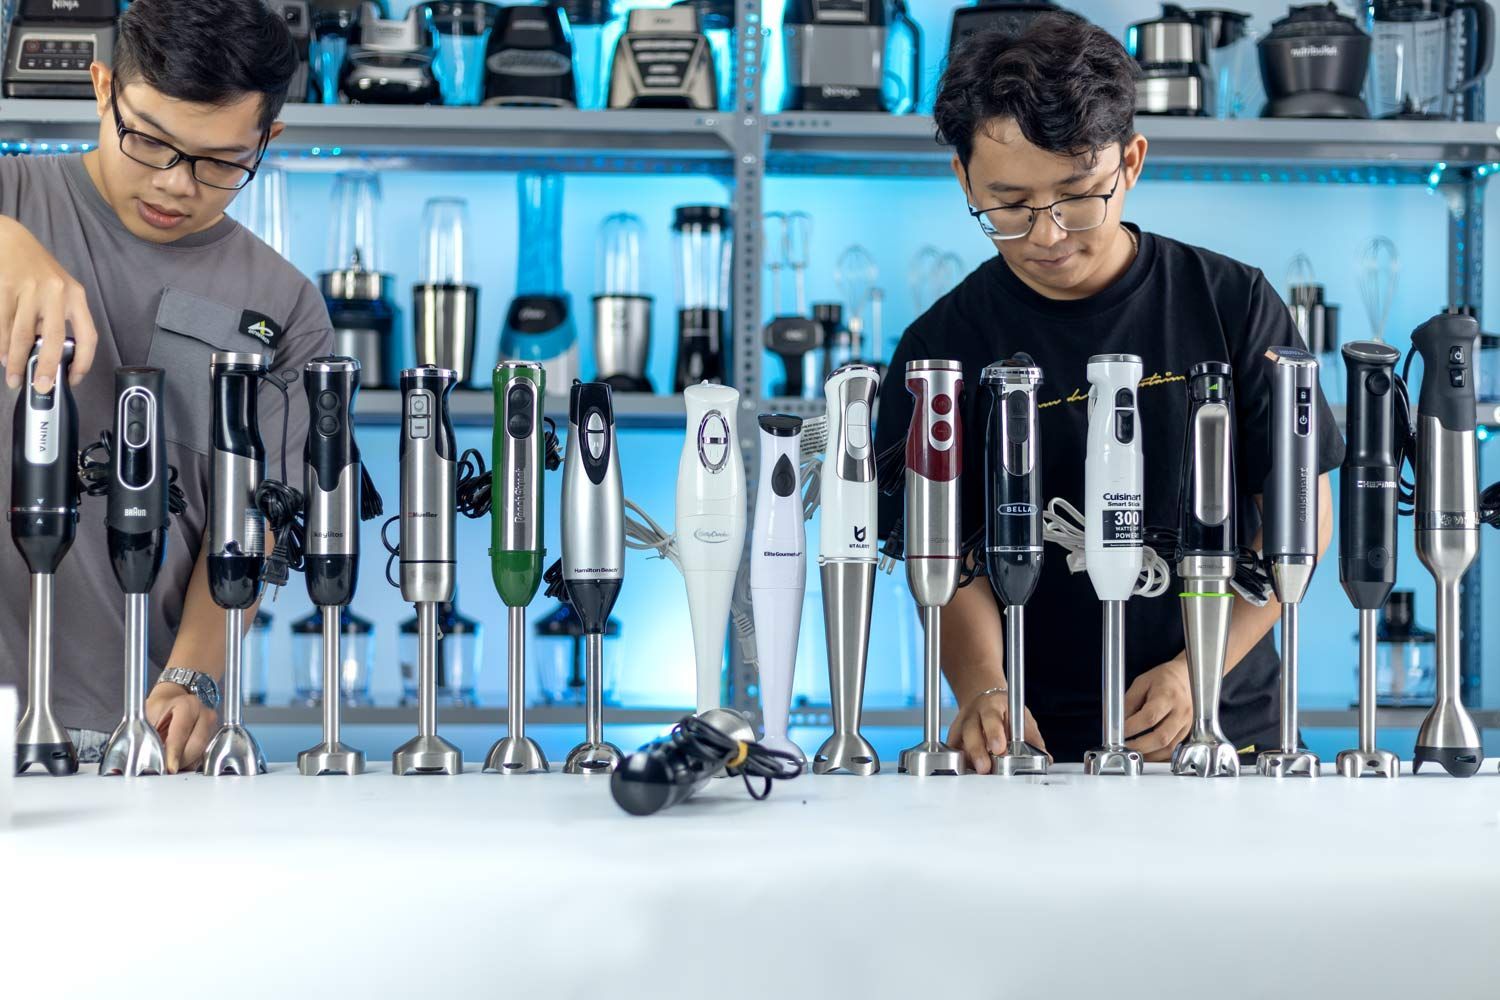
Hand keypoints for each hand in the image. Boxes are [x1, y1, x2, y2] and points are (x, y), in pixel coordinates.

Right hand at [0, 216, 98, 390]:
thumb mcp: (59, 290)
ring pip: (24, 335)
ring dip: (18, 361)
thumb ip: (60, 319)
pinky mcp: (6, 288)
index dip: (83, 362)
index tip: (73, 379)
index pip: (88, 336)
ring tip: (15, 376)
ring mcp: (30, 290)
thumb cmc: (38, 270)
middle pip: (54, 339)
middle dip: (47, 368)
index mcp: (75, 296)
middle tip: (41, 388)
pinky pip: (4, 324)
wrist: (10, 239)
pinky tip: (3, 357)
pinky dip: (2, 345)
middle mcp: (56, 293)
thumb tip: (54, 357)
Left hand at [145, 683, 219, 773]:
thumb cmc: (158, 709)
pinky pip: (202, 756)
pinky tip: (179, 758)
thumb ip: (150, 738)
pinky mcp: (213, 736)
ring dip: (185, 762)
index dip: (174, 753)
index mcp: (188, 705)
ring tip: (169, 761)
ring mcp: (211, 725)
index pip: (181, 733)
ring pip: (200, 753)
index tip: (169, 768)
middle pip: (196, 745)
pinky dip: (190, 761)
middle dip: (180, 760)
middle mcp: (205, 713)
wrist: (171, 701)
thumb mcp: (149, 718)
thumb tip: (151, 761)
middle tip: (165, 767)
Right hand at [945, 688, 1047, 774]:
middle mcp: (973, 713)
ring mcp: (960, 725)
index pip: (991, 717)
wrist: (985, 700)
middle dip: (978, 751)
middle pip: (971, 731)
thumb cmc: (1006, 712)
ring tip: (977, 773)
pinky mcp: (953, 737)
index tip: (999, 748)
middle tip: (985, 768)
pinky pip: (953, 750)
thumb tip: (1046, 758)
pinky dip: (960, 761)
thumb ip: (1033, 739)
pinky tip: (968, 770)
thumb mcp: (1022, 718)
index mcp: (992, 705)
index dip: (994, 733)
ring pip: (958, 741)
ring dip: (968, 759)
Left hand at [1124, 658, 1192, 761]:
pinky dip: (1160, 755)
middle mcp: (1180, 711)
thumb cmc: (1164, 679)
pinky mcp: (1189, 731)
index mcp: (1167, 696)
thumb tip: (1119, 723)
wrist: (1188, 677)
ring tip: (1134, 753)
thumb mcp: (1142, 683)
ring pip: (1169, 747)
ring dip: (1149, 755)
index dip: (1132, 728)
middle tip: (1125, 747)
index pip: (1149, 717)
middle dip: (1140, 746)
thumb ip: (1129, 702)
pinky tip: (1147, 753)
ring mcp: (1187, 723)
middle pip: (1161, 737)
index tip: (1120, 732)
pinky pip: (1175, 749)